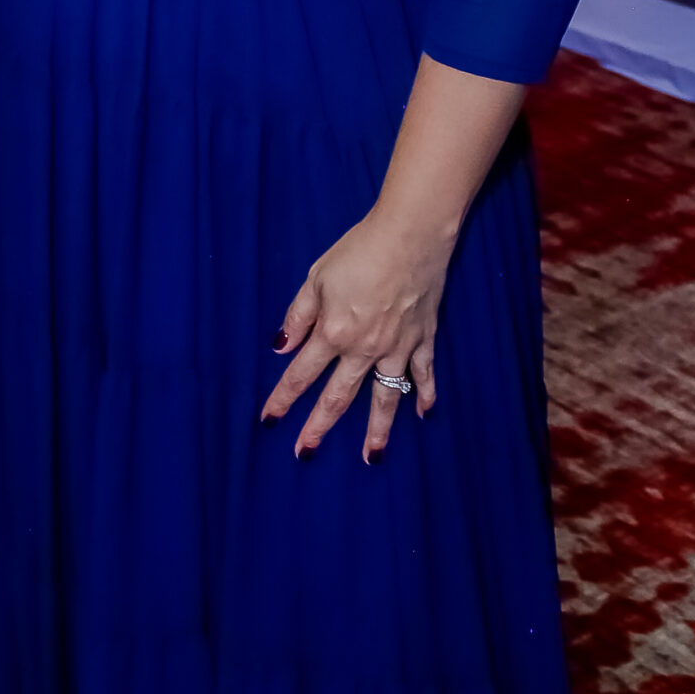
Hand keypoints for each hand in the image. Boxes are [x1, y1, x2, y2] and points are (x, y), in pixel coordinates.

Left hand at [259, 215, 451, 464]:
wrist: (410, 235)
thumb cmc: (358, 251)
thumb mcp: (316, 277)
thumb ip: (298, 315)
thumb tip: (280, 346)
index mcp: (333, 332)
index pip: (301, 373)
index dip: (283, 398)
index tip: (269, 420)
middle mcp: (364, 349)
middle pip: (339, 396)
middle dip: (319, 426)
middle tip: (306, 453)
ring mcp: (397, 347)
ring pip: (385, 397)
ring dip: (377, 430)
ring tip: (370, 457)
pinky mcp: (423, 339)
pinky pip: (424, 374)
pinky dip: (425, 395)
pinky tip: (423, 414)